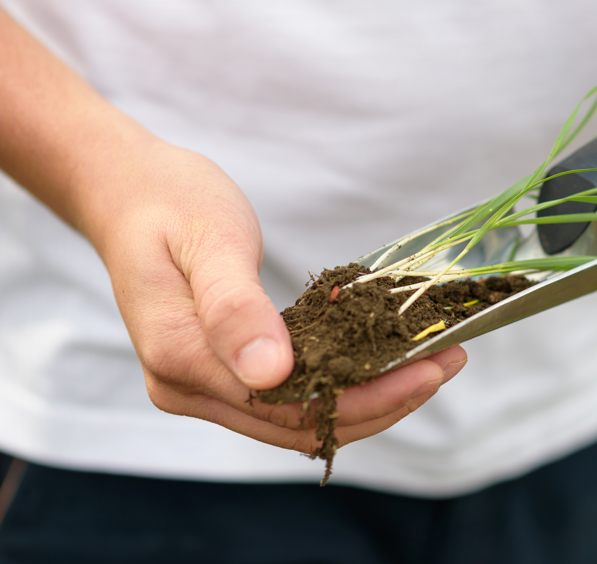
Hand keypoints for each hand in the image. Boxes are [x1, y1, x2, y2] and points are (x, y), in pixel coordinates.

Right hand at [100, 142, 466, 452]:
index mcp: (183, 359)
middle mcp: (188, 388)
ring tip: (430, 361)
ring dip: (368, 396)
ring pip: (298, 417)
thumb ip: (235, 307)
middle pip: (299, 424)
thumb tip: (270, 372)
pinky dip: (340, 383)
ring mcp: (202, 384)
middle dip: (382, 401)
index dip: (367, 396)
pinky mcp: (220, 370)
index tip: (430, 367)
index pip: (290, 407)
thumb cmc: (169, 204)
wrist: (128, 192)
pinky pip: (288, 395)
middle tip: (447, 362)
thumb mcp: (208, 241)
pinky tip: (382, 358)